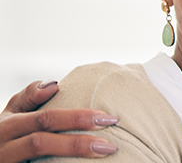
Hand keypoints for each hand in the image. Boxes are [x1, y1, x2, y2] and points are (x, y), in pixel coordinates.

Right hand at [0, 81, 117, 161]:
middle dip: (77, 143)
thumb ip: (30, 98)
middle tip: (111, 143)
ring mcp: (7, 162)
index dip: (76, 118)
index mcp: (7, 125)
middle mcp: (4, 146)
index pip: (45, 119)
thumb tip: (56, 85)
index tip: (107, 117)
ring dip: (71, 156)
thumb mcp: (10, 114)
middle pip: (41, 143)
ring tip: (103, 153)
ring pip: (38, 159)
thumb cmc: (4, 134)